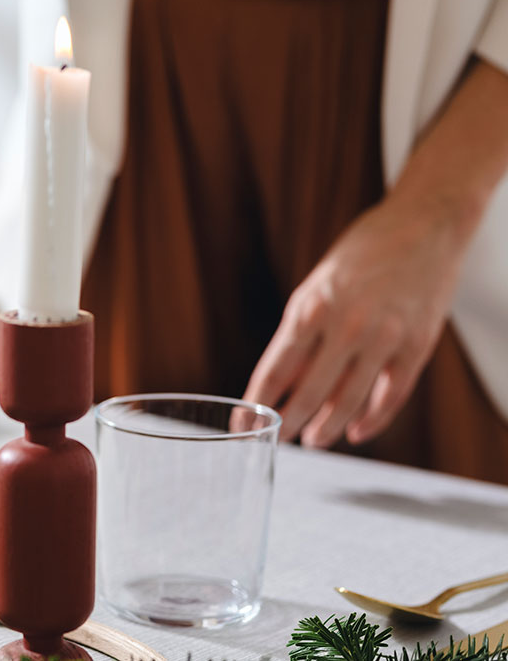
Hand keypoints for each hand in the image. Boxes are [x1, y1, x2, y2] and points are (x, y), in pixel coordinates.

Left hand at [243, 195, 470, 446]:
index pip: (275, 369)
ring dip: (327, 429)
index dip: (257, 403)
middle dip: (287, 424)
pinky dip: (372, 420)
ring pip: (349, 401)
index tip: (242, 425)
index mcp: (311, 308)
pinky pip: (390, 396)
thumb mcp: (317, 288)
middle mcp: (347, 325)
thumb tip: (284, 385)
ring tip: (313, 441)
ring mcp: (385, 337)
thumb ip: (302, 335)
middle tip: (275, 442)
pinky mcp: (418, 345)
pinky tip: (357, 431)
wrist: (424, 224)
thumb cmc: (361, 255)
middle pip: (308, 393)